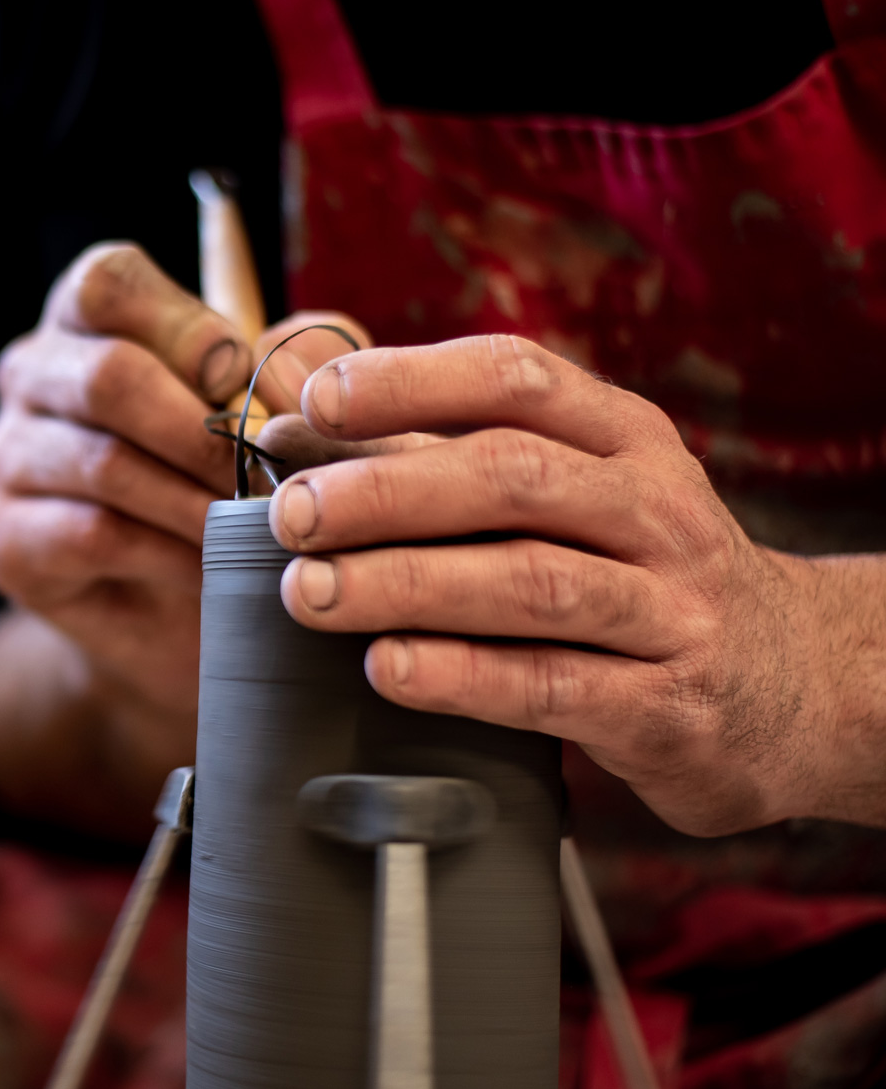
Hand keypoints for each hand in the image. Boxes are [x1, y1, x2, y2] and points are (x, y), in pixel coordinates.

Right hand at [0, 242, 365, 713]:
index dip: (187, 329)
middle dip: (204, 431)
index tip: (246, 384)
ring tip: (258, 529)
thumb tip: (285, 366)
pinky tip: (210, 568)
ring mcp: (6, 454)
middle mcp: (31, 373)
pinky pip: (91, 532)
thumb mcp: (278, 408)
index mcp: (88, 317)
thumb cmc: (228, 482)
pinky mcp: (1, 535)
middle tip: (268, 477)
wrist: (178, 612)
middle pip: (106, 375)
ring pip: (103, 462)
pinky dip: (169, 551)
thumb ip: (299, 359)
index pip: (107, 282)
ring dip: (197, 499)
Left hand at [266, 333, 878, 835]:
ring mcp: (671, 611)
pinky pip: (554, 686)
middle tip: (292, 514)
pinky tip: (387, 669)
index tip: (317, 402)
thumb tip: (291, 398)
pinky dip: (463, 676)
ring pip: (530, 582)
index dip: (411, 383)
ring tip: (310, 593)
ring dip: (408, 584)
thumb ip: (435, 445)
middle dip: (388, 491)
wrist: (797, 690)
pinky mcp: (666, 708)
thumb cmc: (632, 573)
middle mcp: (655, 510)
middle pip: (513, 477)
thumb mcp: (566, 490)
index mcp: (623, 438)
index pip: (517, 379)